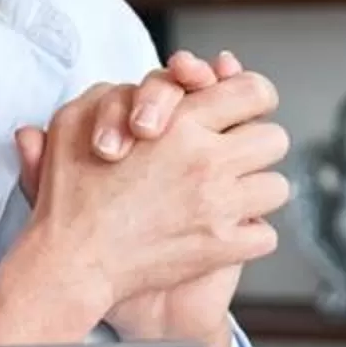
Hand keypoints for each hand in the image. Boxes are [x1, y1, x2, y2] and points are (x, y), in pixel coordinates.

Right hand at [13, 63, 289, 321]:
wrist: (71, 259)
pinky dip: (249, 236)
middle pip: (275, 139)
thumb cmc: (67, 193)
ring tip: (231, 197)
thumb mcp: (76, 119)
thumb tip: (154, 87)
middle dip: (257, 146)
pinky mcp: (222, 246)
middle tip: (235, 158)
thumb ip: (114, 95)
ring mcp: (219, 204)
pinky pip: (266, 235)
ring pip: (278, 187)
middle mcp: (208, 159)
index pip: (253, 92)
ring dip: (257, 191)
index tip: (244, 112)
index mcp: (181, 122)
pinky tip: (225, 234)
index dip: (253, 98)